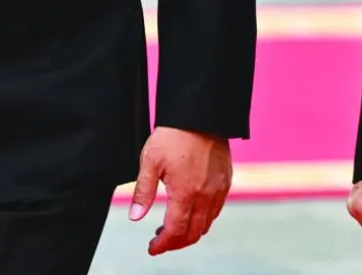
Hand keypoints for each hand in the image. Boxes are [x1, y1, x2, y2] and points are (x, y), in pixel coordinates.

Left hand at [127, 127, 232, 255]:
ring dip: (190, 232)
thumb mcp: (150, 162)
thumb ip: (143, 192)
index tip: (152, 248)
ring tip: (172, 226)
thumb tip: (135, 217)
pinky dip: (203, 219)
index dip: (162, 245)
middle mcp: (205, 195)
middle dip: (175, 243)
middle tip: (160, 240)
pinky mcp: (226, 181)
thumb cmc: (172, 135)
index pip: (175, 231)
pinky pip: (216, 210)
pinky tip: (190, 211)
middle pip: (193, 233)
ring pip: (206, 224)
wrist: (200, 114)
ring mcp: (219, 189)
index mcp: (185, 192)